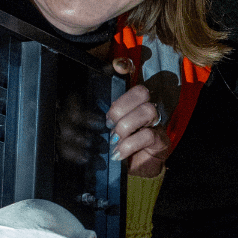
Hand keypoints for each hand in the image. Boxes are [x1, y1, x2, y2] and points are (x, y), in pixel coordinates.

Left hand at [108, 57, 170, 177]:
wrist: (135, 171)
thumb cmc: (117, 148)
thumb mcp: (104, 132)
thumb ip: (97, 120)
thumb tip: (76, 114)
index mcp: (129, 103)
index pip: (132, 78)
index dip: (125, 67)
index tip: (117, 67)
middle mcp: (145, 107)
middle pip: (141, 92)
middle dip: (121, 106)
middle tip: (109, 124)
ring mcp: (156, 123)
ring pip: (148, 110)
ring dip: (126, 126)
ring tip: (115, 140)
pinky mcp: (161, 140)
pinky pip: (148, 135)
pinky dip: (130, 144)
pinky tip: (119, 153)